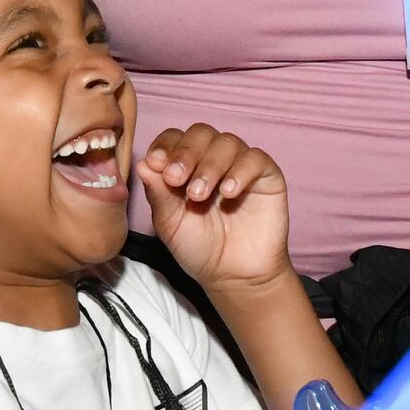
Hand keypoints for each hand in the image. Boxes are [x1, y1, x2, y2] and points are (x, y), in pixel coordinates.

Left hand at [139, 125, 293, 298]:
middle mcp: (213, 159)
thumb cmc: (199, 248)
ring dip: (209, 165)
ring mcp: (241, 165)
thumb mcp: (170, 223)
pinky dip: (240, 171)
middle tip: (176, 179)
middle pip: (201, 133)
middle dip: (185, 153)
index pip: (175, 138)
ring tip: (198, 195)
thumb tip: (142, 164)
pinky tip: (228, 193)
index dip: (165, 146)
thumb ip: (158, 194)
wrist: (233, 276)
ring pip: (227, 142)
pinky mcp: (267, 176)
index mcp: (186, 165)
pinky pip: (257, 159)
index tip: (156, 163)